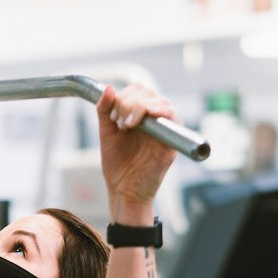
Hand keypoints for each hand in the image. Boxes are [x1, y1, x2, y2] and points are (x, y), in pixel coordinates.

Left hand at [96, 83, 177, 213]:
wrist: (123, 190)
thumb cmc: (117, 165)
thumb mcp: (107, 132)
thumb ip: (105, 110)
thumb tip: (108, 87)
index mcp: (140, 115)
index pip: (138, 90)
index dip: (124, 96)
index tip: (113, 117)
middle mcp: (154, 119)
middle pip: (148, 92)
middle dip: (128, 102)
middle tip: (119, 123)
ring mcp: (164, 129)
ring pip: (159, 101)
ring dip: (139, 108)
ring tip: (126, 126)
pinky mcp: (172, 141)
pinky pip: (173, 116)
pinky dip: (158, 111)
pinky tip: (141, 122)